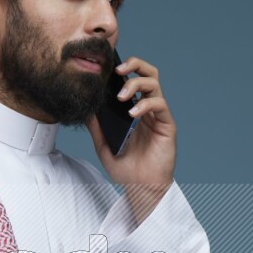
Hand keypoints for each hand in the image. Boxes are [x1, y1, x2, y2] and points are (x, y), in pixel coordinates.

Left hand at [87, 55, 175, 224]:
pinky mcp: (167, 125)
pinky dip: (144, 105)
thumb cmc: (127, 169)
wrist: (141, 188)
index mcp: (134, 110)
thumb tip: (85, 108)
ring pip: (154, 83)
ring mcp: (158, 115)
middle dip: (134, 64)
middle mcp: (148, 109)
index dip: (123, 69)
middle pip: (148, 73)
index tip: (106, 68)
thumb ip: (96, 126)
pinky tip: (132, 114)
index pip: (132, 79)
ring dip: (136, 83)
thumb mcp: (103, 145)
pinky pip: (159, 104)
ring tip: (122, 95)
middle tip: (117, 69)